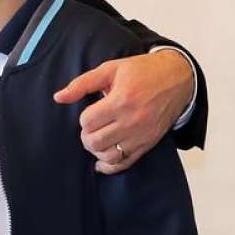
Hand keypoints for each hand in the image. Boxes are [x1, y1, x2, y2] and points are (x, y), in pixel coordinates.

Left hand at [53, 48, 192, 173]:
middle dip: (86, 136)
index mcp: (121, 100)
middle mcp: (133, 121)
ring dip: (97, 150)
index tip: (90, 112)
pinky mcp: (149, 144)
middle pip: (95, 142)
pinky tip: (101, 161)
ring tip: (97, 139)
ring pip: (109, 156)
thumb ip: (82, 83)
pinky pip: (125, 164)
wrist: (176, 78)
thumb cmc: (141, 71)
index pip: (88, 122)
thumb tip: (59, 97)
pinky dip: (110, 166)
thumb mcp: (110, 69)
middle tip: (90, 127)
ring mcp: (142, 135)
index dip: (84, 118)